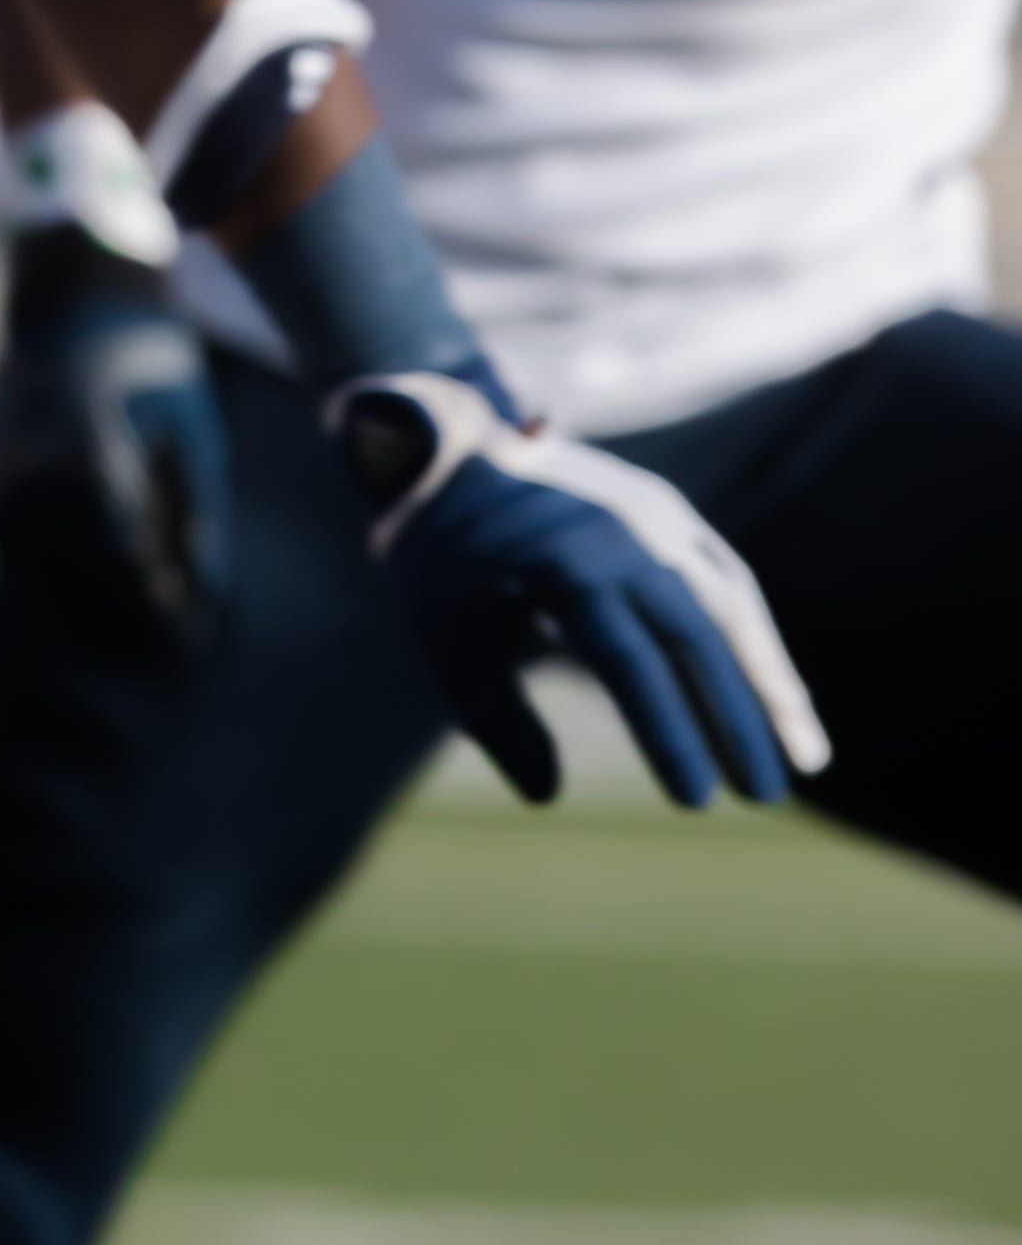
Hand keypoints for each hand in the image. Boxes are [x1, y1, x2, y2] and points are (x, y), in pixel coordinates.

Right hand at [0, 221, 228, 643]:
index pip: (121, 562)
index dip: (156, 607)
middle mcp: (30, 466)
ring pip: (30, 552)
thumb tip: (203, 592)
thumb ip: (196, 516)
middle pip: (70, 567)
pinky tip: (82, 562)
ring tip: (124, 608)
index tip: (189, 637)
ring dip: (75, 585)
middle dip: (117, 606)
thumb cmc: (154, 357)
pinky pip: (7, 523)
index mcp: (89, 460)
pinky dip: (45, 551)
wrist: (79, 289)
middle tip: (163, 636)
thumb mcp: (195, 433)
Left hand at [326, 371, 825, 807]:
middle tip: (765, 795)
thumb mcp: (443, 633)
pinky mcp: (672, 511)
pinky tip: (777, 695)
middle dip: (741, 720)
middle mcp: (626, 536)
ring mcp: (659, 516)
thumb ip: (494, 716)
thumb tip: (546, 797)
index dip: (669, 734)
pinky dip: (756, 641)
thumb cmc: (440, 554)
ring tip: (805, 755)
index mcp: (565, 564)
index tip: (695, 800)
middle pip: (701, 638)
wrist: (446, 444)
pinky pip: (728, 583)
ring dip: (771, 683)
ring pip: (734, 609)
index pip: (633, 664)